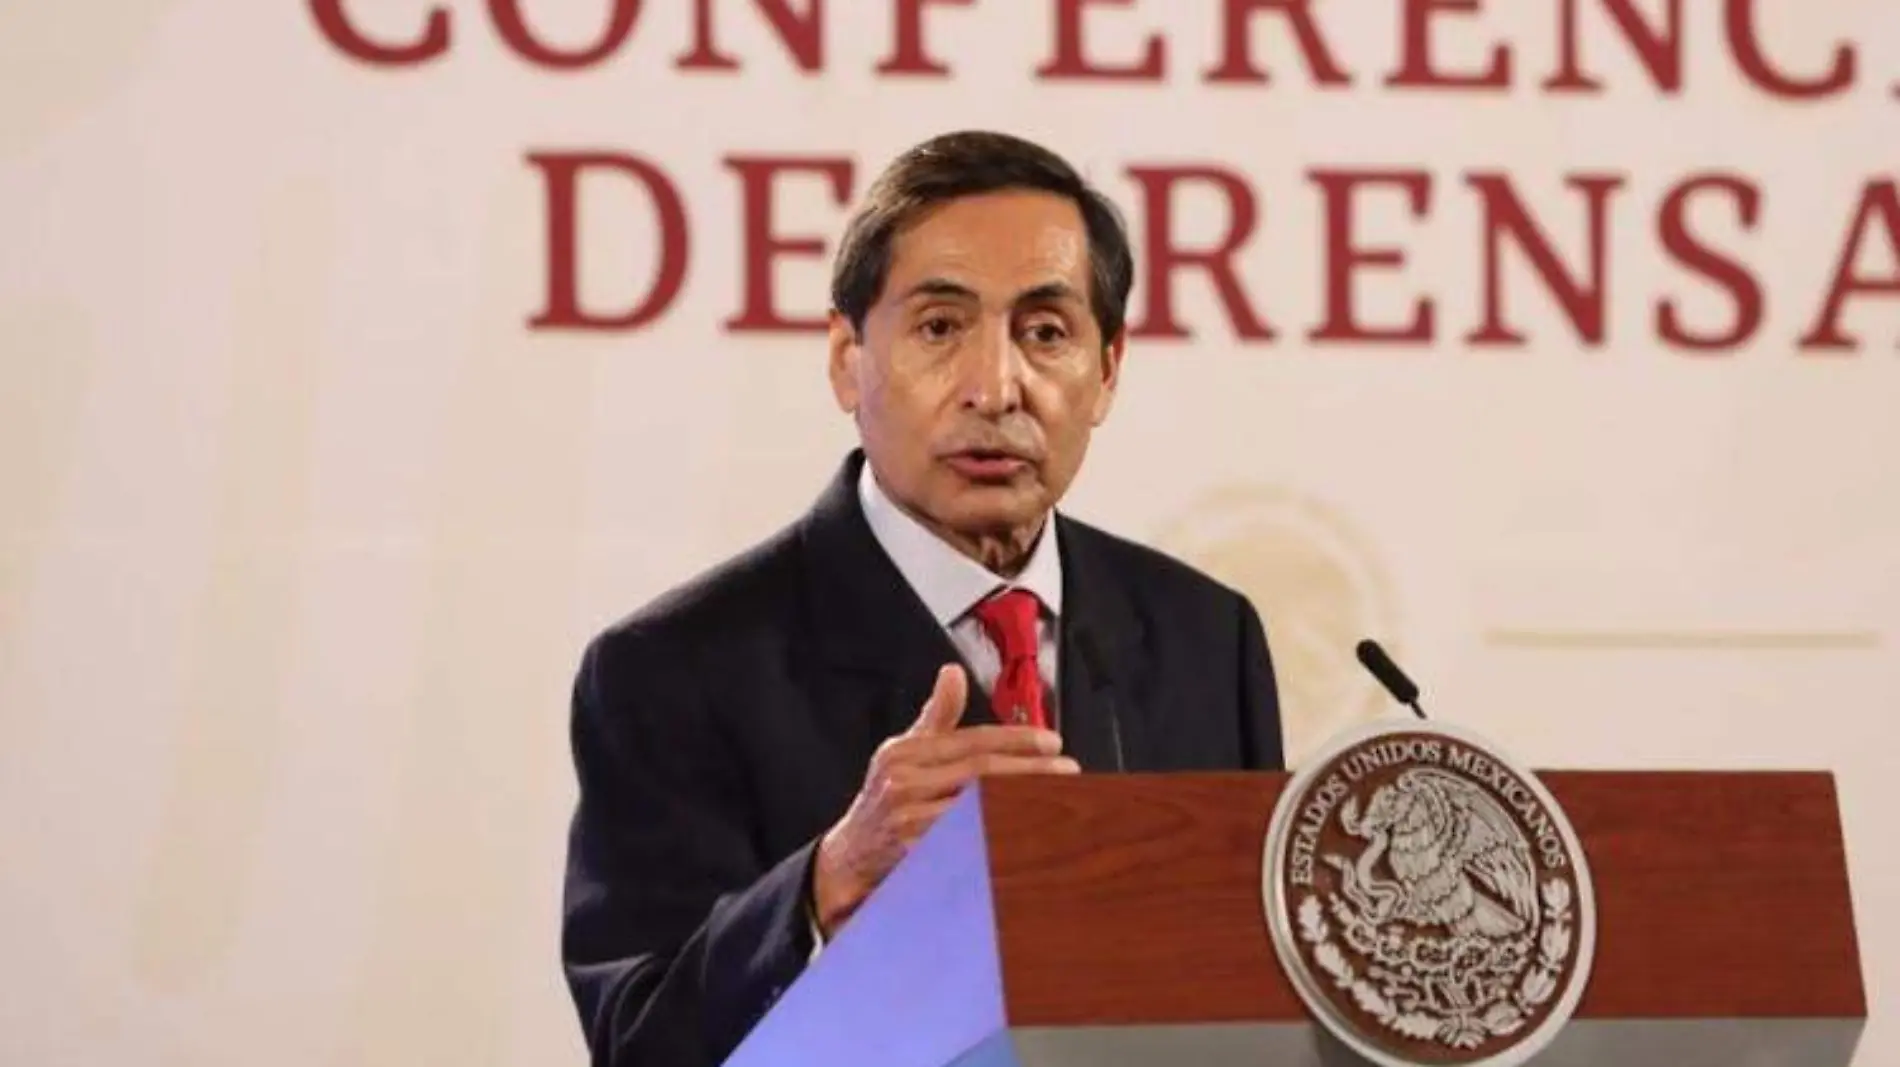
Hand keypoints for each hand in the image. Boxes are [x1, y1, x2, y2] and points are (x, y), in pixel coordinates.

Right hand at [810, 664, 1078, 936]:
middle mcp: (903, 783)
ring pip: (980, 808)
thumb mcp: (904, 751)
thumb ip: (936, 716)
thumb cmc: (886, 798)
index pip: (972, 741)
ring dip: (1023, 804)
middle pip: (981, 774)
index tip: (1052, 742)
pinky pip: (970, 841)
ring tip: (1059, 798)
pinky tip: (1028, 831)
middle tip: (1069, 771)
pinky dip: (1001, 834)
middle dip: (1031, 771)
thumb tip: (953, 673)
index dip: (1017, 740)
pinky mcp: (915, 854)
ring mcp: (907, 820)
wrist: (849, 856)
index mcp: (905, 752)